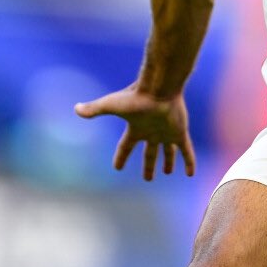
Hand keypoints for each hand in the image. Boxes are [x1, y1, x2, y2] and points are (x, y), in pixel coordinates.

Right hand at [75, 85, 196, 179]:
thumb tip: (76, 109)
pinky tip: (191, 174)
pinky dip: (189, 162)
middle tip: (148, 179)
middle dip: (149, 165)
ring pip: (168, 151)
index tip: (117, 168)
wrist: (159, 87)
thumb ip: (94, 109)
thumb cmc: (135, 96)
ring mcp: (167, 132)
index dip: (121, 157)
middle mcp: (152, 131)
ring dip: (168, 162)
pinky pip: (186, 150)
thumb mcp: (111, 105)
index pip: (126, 146)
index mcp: (136, 128)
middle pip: (149, 152)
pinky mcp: (180, 132)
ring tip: (168, 172)